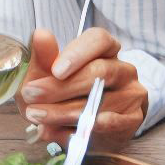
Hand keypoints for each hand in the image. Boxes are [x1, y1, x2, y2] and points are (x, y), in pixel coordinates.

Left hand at [16, 28, 147, 149]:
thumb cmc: (61, 93)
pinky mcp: (133, 119)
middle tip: (31, 94)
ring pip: (100, 101)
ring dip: (63, 111)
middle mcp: (123, 68)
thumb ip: (44, 57)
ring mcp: (131, 94)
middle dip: (61, 86)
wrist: (82, 130)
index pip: (99, 39)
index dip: (78, 53)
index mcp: (104, 49)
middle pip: (99, 71)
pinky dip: (78, 128)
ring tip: (36, 115)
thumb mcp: (46, 74)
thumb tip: (41, 34)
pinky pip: (108, 124)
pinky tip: (57, 130)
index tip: (55, 71)